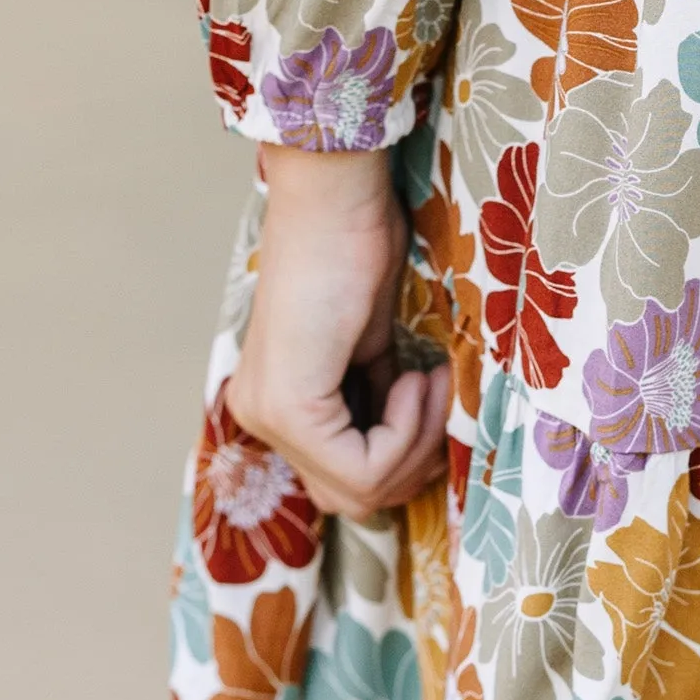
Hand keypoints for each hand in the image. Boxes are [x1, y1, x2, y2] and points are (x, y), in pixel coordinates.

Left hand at [226, 145, 450, 521]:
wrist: (337, 199)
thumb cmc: (356, 249)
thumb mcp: (372, 345)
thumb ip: (378, 397)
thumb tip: (416, 446)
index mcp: (276, 405)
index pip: (344, 481)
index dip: (405, 454)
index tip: (432, 389)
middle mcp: (260, 418)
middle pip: (351, 500)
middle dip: (413, 461)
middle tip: (439, 399)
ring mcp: (269, 416)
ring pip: (359, 492)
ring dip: (416, 444)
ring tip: (430, 381)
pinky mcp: (290, 406)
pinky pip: (364, 465)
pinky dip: (409, 428)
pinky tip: (416, 375)